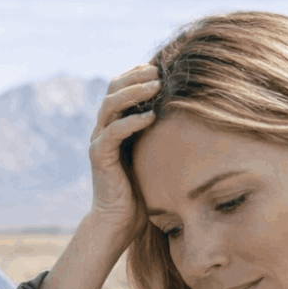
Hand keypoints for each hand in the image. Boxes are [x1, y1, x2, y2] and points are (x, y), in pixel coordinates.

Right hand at [87, 64, 159, 240]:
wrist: (119, 220)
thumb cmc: (141, 190)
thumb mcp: (152, 154)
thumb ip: (158, 133)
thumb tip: (188, 114)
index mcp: (114, 125)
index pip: (120, 87)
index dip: (137, 74)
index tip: (161, 68)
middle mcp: (103, 129)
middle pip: (113, 89)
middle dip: (136, 77)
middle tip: (160, 72)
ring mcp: (99, 141)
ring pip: (110, 105)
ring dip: (133, 92)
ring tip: (156, 86)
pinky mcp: (100, 157)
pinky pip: (113, 132)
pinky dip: (131, 122)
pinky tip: (151, 117)